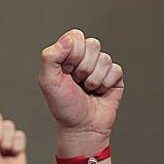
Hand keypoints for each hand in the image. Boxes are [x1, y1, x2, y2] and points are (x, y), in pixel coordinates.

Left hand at [38, 29, 123, 150]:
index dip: (72, 52)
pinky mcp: (115, 77)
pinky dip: (105, 84)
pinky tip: (100, 93)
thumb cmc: (63, 106)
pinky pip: (115, 70)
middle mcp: (85, 58)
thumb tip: (68, 39)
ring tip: (87, 89)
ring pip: (105, 59)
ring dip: (94, 79)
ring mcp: (101, 67)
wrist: (82, 127)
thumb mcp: (48, 81)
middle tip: (77, 81)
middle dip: (84, 67)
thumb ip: (50, 57)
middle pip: (93, 44)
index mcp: (67, 54)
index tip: (66, 70)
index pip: (76, 36)